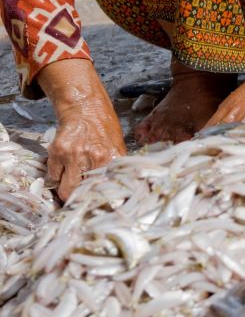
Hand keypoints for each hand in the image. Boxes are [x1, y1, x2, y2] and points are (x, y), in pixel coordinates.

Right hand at [37, 60, 126, 200]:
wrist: (85, 108)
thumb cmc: (104, 130)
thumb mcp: (118, 148)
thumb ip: (116, 170)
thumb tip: (117, 195)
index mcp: (113, 159)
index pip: (108, 191)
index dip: (103, 203)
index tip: (100, 208)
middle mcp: (94, 159)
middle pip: (84, 196)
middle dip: (82, 200)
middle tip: (82, 199)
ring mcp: (74, 156)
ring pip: (65, 191)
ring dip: (67, 191)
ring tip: (73, 184)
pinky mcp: (57, 151)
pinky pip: (53, 176)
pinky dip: (57, 176)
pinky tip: (65, 167)